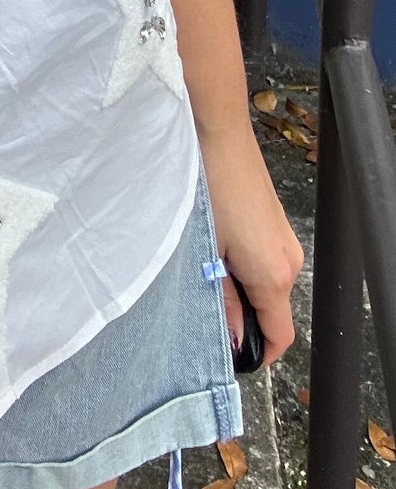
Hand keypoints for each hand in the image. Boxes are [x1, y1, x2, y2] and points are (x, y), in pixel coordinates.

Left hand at [200, 122, 304, 362]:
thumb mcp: (205, 253)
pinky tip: (210, 247)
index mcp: (273, 275)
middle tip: (200, 305)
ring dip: (237, 287)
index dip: (256, 354)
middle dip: (239, 316)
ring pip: (264, 284)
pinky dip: (240, 264)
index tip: (229, 356)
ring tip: (200, 269)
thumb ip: (220, 302)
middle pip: (270, 310)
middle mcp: (287, 260)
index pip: (279, 337)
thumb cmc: (208, 187)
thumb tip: (230, 338)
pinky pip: (262, 259)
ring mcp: (283, 239)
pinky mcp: (273, 222)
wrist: (215, 132)